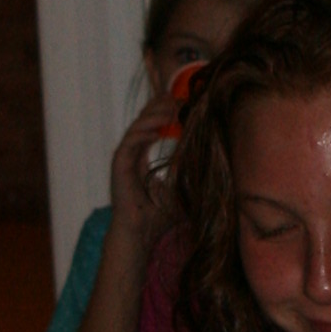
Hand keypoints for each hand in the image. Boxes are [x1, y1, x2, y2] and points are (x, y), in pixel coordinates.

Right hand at [106, 100, 182, 241]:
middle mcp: (132, 155)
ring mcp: (124, 160)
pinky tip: (156, 132)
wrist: (141, 235)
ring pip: (136, 128)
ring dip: (152, 117)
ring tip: (169, 108)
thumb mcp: (181, 190)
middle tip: (178, 97)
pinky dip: (141, 135)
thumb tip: (212, 163)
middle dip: (159, 107)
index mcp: (142, 158)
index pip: (152, 127)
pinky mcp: (118, 167)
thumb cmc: (159, 217)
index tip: (182, 101)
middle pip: (143, 121)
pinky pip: (128, 144)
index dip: (164, 112)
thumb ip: (189, 174)